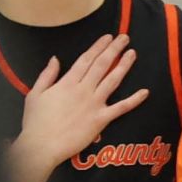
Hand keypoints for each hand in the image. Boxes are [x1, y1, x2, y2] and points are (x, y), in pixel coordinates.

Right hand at [17, 33, 147, 164]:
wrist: (42, 145)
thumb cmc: (36, 121)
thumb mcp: (35, 93)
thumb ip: (47, 75)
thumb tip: (55, 58)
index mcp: (67, 82)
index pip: (86, 60)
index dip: (98, 47)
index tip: (108, 37)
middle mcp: (83, 90)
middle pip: (101, 65)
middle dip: (114, 49)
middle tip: (125, 37)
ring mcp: (94, 104)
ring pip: (113, 81)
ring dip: (124, 66)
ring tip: (132, 53)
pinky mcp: (101, 119)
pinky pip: (121, 108)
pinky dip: (134, 100)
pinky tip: (145, 92)